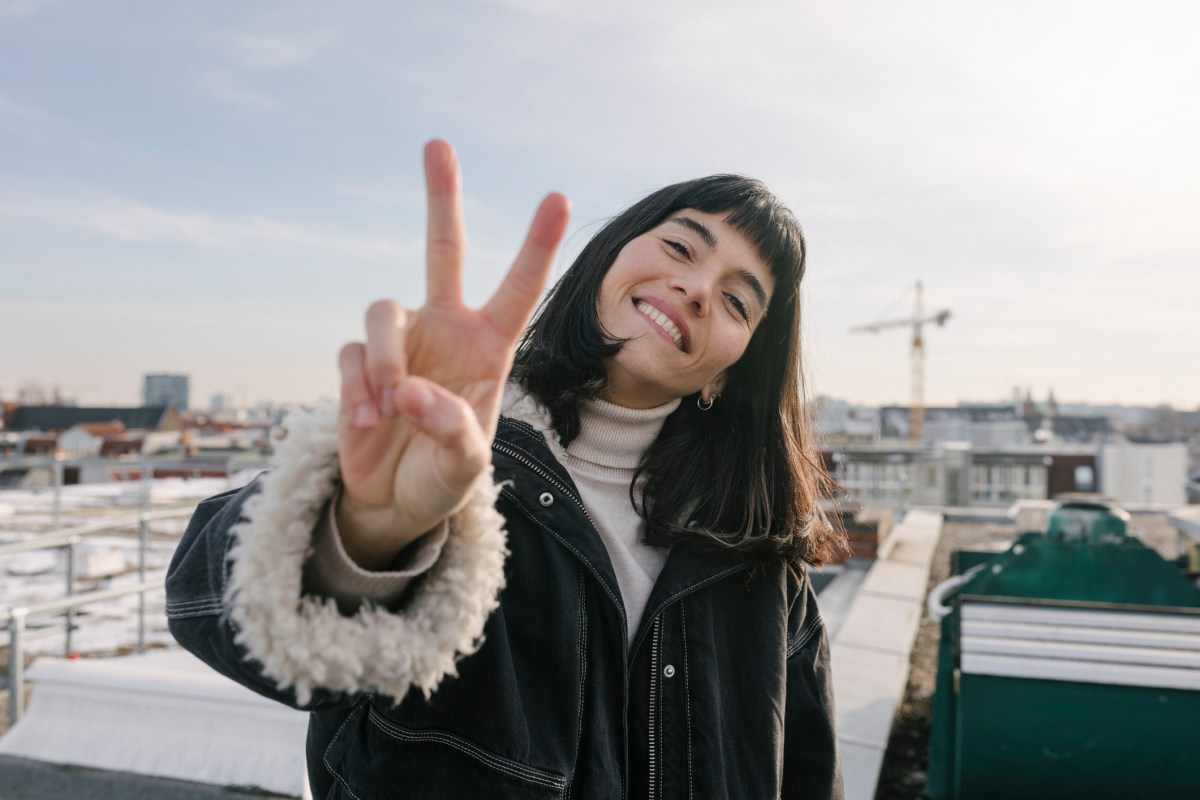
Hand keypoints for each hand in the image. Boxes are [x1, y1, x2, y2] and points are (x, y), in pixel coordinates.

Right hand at [335, 140, 569, 568]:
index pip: (519, 288)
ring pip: (384, 307)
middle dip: (441, 198)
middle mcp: (446, 330)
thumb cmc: (444, 480)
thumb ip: (452, 431)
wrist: (394, 504)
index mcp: (489, 347)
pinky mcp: (358, 364)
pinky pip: (351, 353)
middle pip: (443, 249)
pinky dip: (358, 388)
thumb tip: (411, 390)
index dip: (537, 245)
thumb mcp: (465, 467)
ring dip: (384, 359)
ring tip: (390, 412)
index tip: (557, 196)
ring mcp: (400, 343)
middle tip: (438, 144)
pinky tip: (369, 425)